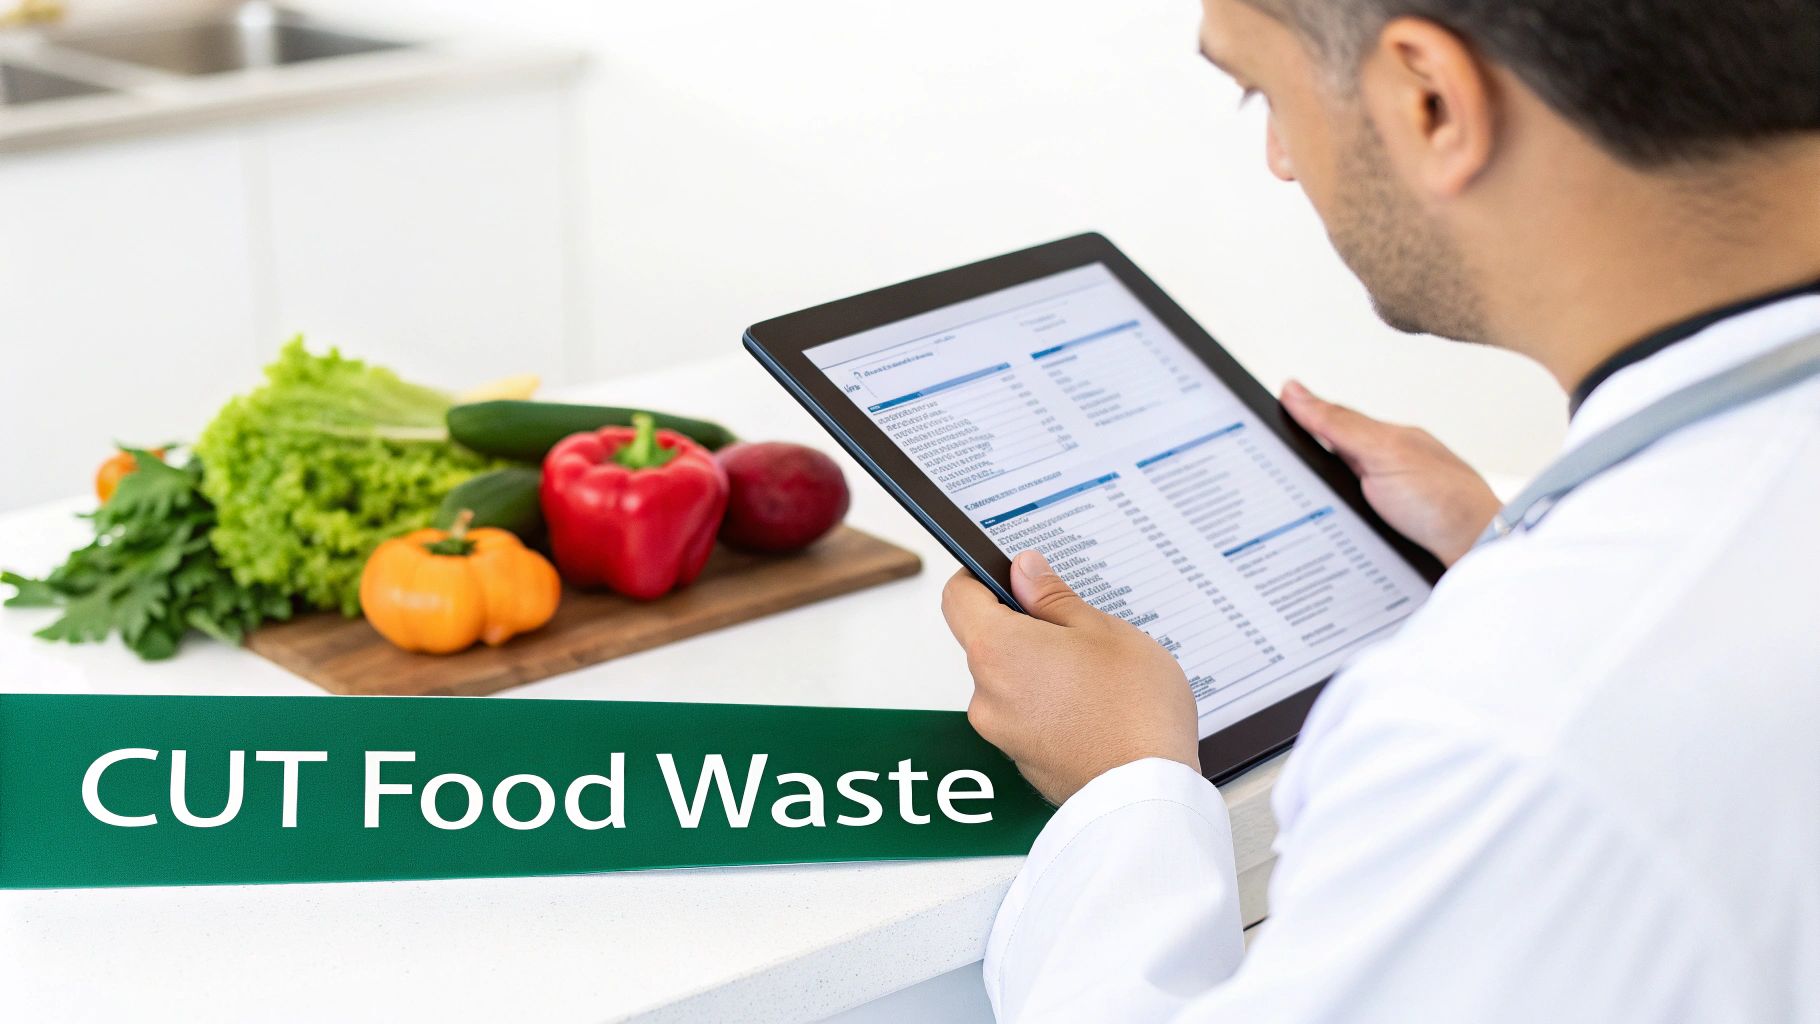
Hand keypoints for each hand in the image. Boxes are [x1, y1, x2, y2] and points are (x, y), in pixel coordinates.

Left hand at [941, 550, 1199, 804]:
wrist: (1148, 793)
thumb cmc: (1132, 709)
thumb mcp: (1102, 629)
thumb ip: (1053, 597)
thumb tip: (1024, 570)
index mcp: (996, 649)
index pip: (958, 596)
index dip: (980, 576)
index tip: (1012, 574)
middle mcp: (985, 694)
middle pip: (986, 641)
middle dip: (1024, 627)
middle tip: (1077, 627)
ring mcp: (1002, 733)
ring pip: (1010, 681)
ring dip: (1041, 669)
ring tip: (1097, 673)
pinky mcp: (1024, 761)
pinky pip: (1027, 717)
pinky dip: (1050, 705)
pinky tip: (1094, 707)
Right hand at [1280, 380, 1499, 566]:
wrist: (1478, 554)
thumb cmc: (1445, 501)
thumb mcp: (1382, 454)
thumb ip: (1338, 424)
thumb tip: (1294, 390)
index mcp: (1383, 440)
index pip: (1324, 425)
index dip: (1291, 427)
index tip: (1255, 430)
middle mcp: (1382, 468)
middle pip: (1322, 464)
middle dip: (1295, 474)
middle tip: (1265, 481)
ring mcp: (1383, 502)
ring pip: (1328, 499)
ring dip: (1308, 509)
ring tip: (1284, 514)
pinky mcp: (1381, 534)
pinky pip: (1339, 526)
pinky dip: (1324, 532)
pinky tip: (1311, 540)